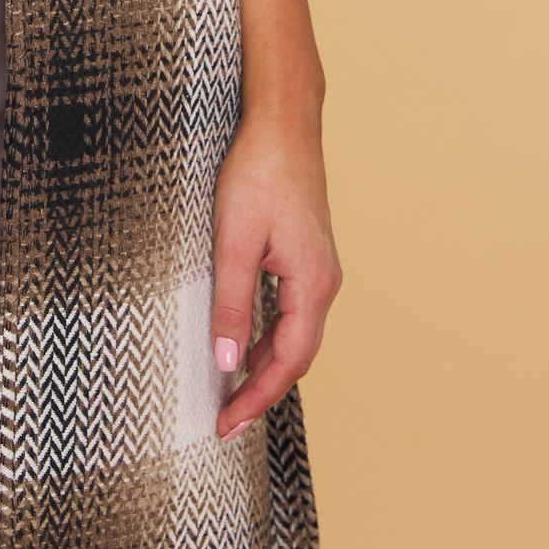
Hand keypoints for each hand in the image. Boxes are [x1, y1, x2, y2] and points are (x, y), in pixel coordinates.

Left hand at [210, 107, 341, 441]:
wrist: (282, 122)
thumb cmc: (258, 173)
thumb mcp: (233, 243)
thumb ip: (232, 304)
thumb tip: (227, 363)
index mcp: (313, 285)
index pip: (287, 363)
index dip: (257, 399)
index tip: (227, 426)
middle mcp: (324, 283)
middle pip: (295, 356)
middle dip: (261, 391)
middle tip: (225, 421)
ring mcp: (317, 268)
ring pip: (294, 334)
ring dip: (264, 364)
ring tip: (230, 391)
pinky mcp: (306, 254)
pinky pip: (290, 311)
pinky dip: (268, 335)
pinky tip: (244, 339)